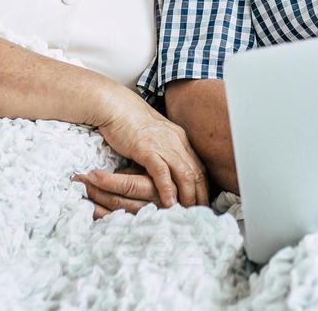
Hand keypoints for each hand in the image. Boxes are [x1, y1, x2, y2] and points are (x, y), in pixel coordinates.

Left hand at [74, 163, 164, 218]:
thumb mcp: (151, 171)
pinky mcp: (134, 227)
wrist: (178, 200)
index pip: (129, 185)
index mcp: (156, 189)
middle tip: (78, 180)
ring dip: (93, 204)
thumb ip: (134, 172)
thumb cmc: (162, 179)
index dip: (108, 180)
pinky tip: (85, 209)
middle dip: (95, 190)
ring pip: (113, 214)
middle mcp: (150, 207)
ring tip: (77, 194)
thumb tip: (108, 172)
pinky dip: (98, 216)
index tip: (91, 173)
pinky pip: (113, 224)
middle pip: (117, 201)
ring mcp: (142, 220)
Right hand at [88, 91, 207, 212]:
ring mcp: (163, 145)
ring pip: (184, 174)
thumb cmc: (129, 120)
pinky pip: (162, 172)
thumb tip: (164, 166)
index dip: (203, 186)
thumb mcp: (154, 135)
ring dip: (188, 196)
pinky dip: (168, 189)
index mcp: (179, 138)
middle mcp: (176, 141)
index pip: (199, 166)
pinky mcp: (147, 149)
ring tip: (188, 213)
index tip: (203, 202)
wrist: (114, 105)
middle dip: (201, 195)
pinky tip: (169, 203)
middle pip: (197, 173)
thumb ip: (163, 148)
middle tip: (200, 214)